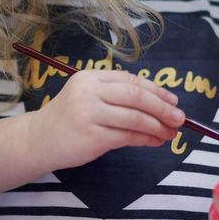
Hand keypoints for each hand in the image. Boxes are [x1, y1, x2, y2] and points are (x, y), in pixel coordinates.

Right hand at [27, 70, 183, 170]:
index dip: (156, 90)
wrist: (38, 140)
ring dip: (158, 126)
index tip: (173, 100)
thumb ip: (117, 96)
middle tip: (180, 118)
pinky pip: (127, 136)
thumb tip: (161, 104)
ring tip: (171, 133)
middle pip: (136, 96)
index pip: (130, 81)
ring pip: (135, 118)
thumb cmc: (69, 119)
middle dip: (162, 108)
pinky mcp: (91, 136)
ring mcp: (88, 114)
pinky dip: (146, 139)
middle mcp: (89, 92)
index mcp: (90, 77)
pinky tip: (156, 141)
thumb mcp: (89, 98)